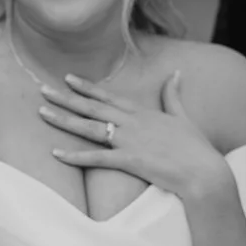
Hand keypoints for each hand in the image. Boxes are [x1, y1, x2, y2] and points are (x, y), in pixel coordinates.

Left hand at [37, 71, 230, 201]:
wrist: (204, 172)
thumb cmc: (195, 147)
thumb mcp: (183, 116)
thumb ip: (173, 95)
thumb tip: (175, 73)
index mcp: (142, 112)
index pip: (108, 96)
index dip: (86, 87)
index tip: (67, 78)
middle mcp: (132, 123)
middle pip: (92, 108)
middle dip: (65, 98)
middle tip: (42, 89)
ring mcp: (129, 141)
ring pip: (89, 128)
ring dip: (63, 120)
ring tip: (42, 113)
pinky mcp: (129, 161)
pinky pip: (96, 158)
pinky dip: (75, 156)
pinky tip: (56, 153)